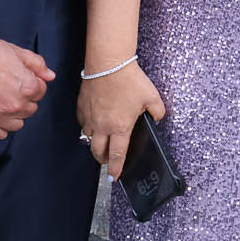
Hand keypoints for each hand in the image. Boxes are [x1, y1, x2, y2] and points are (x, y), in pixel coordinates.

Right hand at [0, 38, 51, 138]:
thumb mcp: (16, 51)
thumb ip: (36, 64)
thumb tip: (50, 76)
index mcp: (28, 87)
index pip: (40, 91)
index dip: (32, 83)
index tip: (21, 79)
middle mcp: (17, 105)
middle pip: (30, 108)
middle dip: (24, 99)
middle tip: (10, 88)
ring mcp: (0, 117)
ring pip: (18, 123)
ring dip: (14, 114)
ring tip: (2, 102)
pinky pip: (0, 134)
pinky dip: (0, 127)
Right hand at [77, 61, 166, 178]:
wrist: (108, 63)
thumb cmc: (130, 80)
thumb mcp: (152, 97)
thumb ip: (158, 112)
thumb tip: (157, 118)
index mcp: (120, 128)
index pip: (117, 155)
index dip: (116, 168)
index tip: (115, 177)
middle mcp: (102, 126)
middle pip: (98, 152)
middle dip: (103, 160)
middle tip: (107, 161)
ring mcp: (90, 117)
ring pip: (89, 137)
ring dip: (95, 143)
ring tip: (102, 142)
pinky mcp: (81, 107)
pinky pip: (83, 123)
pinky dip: (88, 126)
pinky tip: (94, 122)